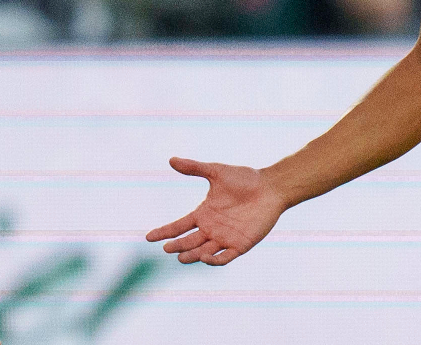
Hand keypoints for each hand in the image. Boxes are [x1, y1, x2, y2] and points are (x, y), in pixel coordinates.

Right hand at [146, 157, 287, 265]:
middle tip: (167, 248)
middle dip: (177, 246)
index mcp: (204, 213)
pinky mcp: (240, 245)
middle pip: (189, 242)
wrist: (271, 187)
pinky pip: (224, 258)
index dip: (165, 232)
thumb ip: (195, 168)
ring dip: (192, 256)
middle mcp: (211, 228)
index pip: (179, 226)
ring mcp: (225, 238)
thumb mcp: (216, 172)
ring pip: (203, 252)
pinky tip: (205, 257)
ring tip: (181, 256)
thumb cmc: (245, 179)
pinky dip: (214, 260)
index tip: (149, 237)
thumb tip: (171, 160)